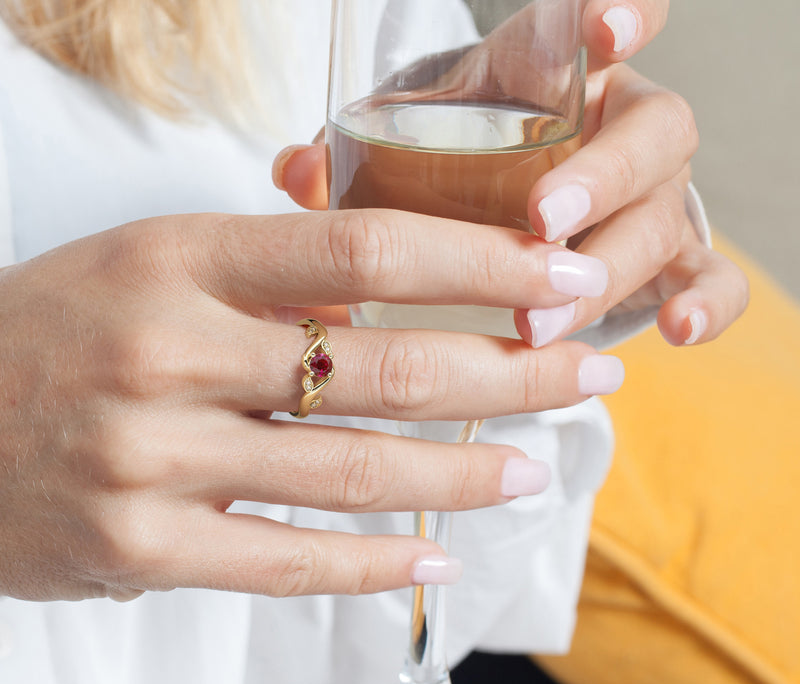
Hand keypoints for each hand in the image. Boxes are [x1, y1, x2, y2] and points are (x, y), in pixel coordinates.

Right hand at [0, 211, 623, 601]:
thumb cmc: (18, 341)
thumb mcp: (128, 269)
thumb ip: (248, 285)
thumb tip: (374, 302)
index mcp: (168, 256)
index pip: (363, 244)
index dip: (479, 258)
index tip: (557, 273)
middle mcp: (164, 351)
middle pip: (382, 365)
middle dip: (510, 372)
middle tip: (588, 376)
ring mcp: (148, 458)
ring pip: (348, 470)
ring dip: (462, 473)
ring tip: (535, 471)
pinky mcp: (135, 549)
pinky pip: (282, 560)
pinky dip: (371, 562)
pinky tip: (436, 555)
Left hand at [273, 0, 747, 347]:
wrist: (511, 201)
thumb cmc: (451, 165)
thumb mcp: (403, 145)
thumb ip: (351, 152)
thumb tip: (294, 171)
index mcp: (549, 80)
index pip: (592, 28)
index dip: (613, 15)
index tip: (608, 31)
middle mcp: (615, 127)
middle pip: (647, 132)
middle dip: (600, 179)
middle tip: (543, 228)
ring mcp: (651, 193)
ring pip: (666, 214)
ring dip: (611, 270)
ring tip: (545, 323)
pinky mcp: (670, 254)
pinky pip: (710, 272)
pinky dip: (708, 300)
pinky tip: (678, 332)